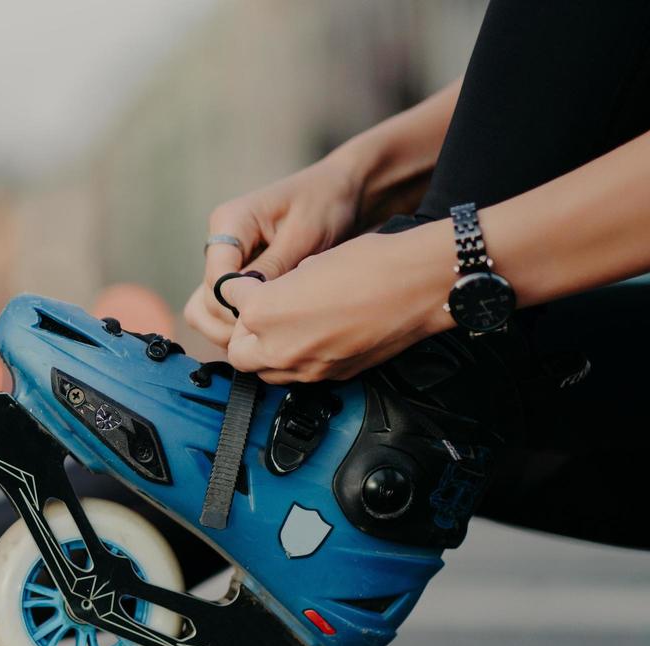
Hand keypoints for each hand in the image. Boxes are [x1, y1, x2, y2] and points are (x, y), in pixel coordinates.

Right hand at [184, 155, 366, 346]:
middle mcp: (220, 244)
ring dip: (228, 329)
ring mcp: (225, 262)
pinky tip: (266, 331)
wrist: (340, 191)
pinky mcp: (236, 276)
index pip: (216, 279)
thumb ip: (273, 268)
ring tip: (265, 338)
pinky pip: (222, 309)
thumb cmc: (324, 204)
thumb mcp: (303, 235)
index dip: (236, 306)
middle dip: (232, 323)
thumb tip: (249, 305)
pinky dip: (237, 325)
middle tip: (270, 337)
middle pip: (205, 300)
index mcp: (229, 222)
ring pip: (205, 309)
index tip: (269, 320)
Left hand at [215, 222, 456, 383]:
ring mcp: (305, 368)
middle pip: (238, 351)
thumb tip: (268, 297)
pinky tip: (311, 340)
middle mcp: (278, 347)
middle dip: (244, 333)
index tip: (246, 286)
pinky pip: (297, 377)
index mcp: (263, 311)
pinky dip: (295, 362)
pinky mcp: (330, 378)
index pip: (230, 302)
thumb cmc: (370, 265)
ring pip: (264, 371)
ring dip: (266, 352)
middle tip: (260, 314)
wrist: (418, 287)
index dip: (239, 290)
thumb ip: (277, 287)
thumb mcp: (308, 263)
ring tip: (284, 328)